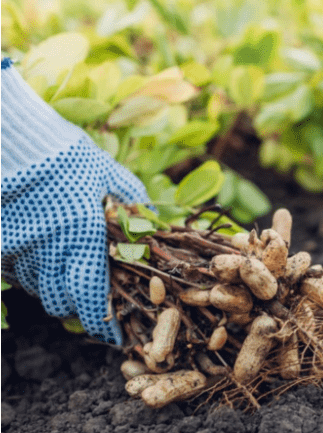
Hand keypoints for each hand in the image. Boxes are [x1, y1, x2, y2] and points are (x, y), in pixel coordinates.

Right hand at [1, 61, 148, 344]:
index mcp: (83, 238)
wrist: (18, 144)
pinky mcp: (1, 245)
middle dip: (80, 303)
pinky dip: (34, 270)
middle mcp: (49, 252)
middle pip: (62, 302)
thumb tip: (151, 223)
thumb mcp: (111, 176)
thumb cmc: (70, 157)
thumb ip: (133, 204)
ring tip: (71, 268)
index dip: (102, 321)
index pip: (91, 297)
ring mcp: (20, 250)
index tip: (114, 334)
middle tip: (95, 294)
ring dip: (56, 286)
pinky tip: (47, 251)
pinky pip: (19, 271)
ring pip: (38, 288)